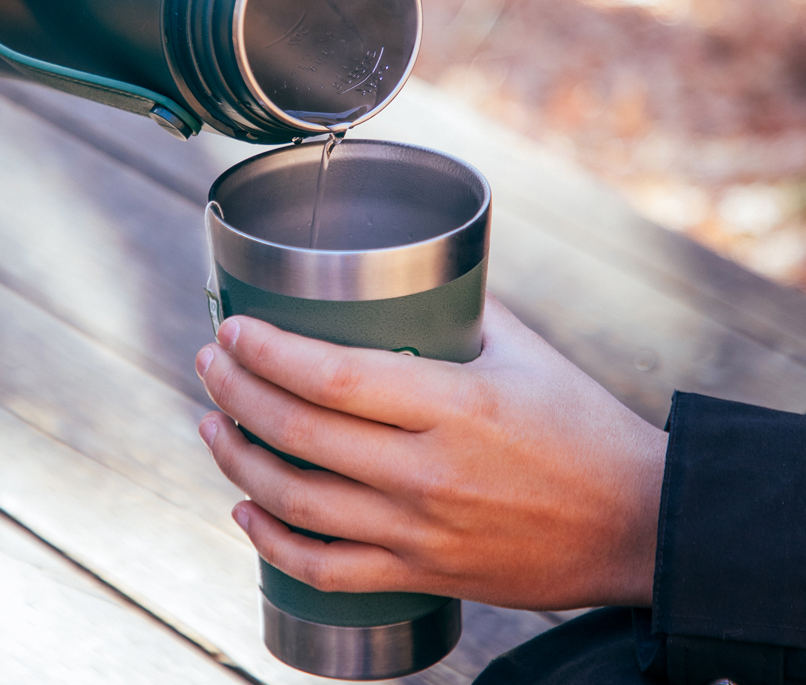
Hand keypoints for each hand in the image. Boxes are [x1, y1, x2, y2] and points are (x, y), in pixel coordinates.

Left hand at [194, 295, 667, 610]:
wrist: (638, 526)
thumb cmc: (584, 428)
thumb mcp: (527, 351)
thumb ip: (464, 309)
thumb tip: (410, 274)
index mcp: (454, 404)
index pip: (333, 377)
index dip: (268, 351)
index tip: (234, 328)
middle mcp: (428, 472)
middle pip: (301, 434)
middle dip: (237, 392)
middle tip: (210, 362)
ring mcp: (421, 532)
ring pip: (299, 503)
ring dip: (238, 461)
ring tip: (211, 424)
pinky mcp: (423, 575)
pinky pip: (328, 571)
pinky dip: (273, 544)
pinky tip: (245, 511)